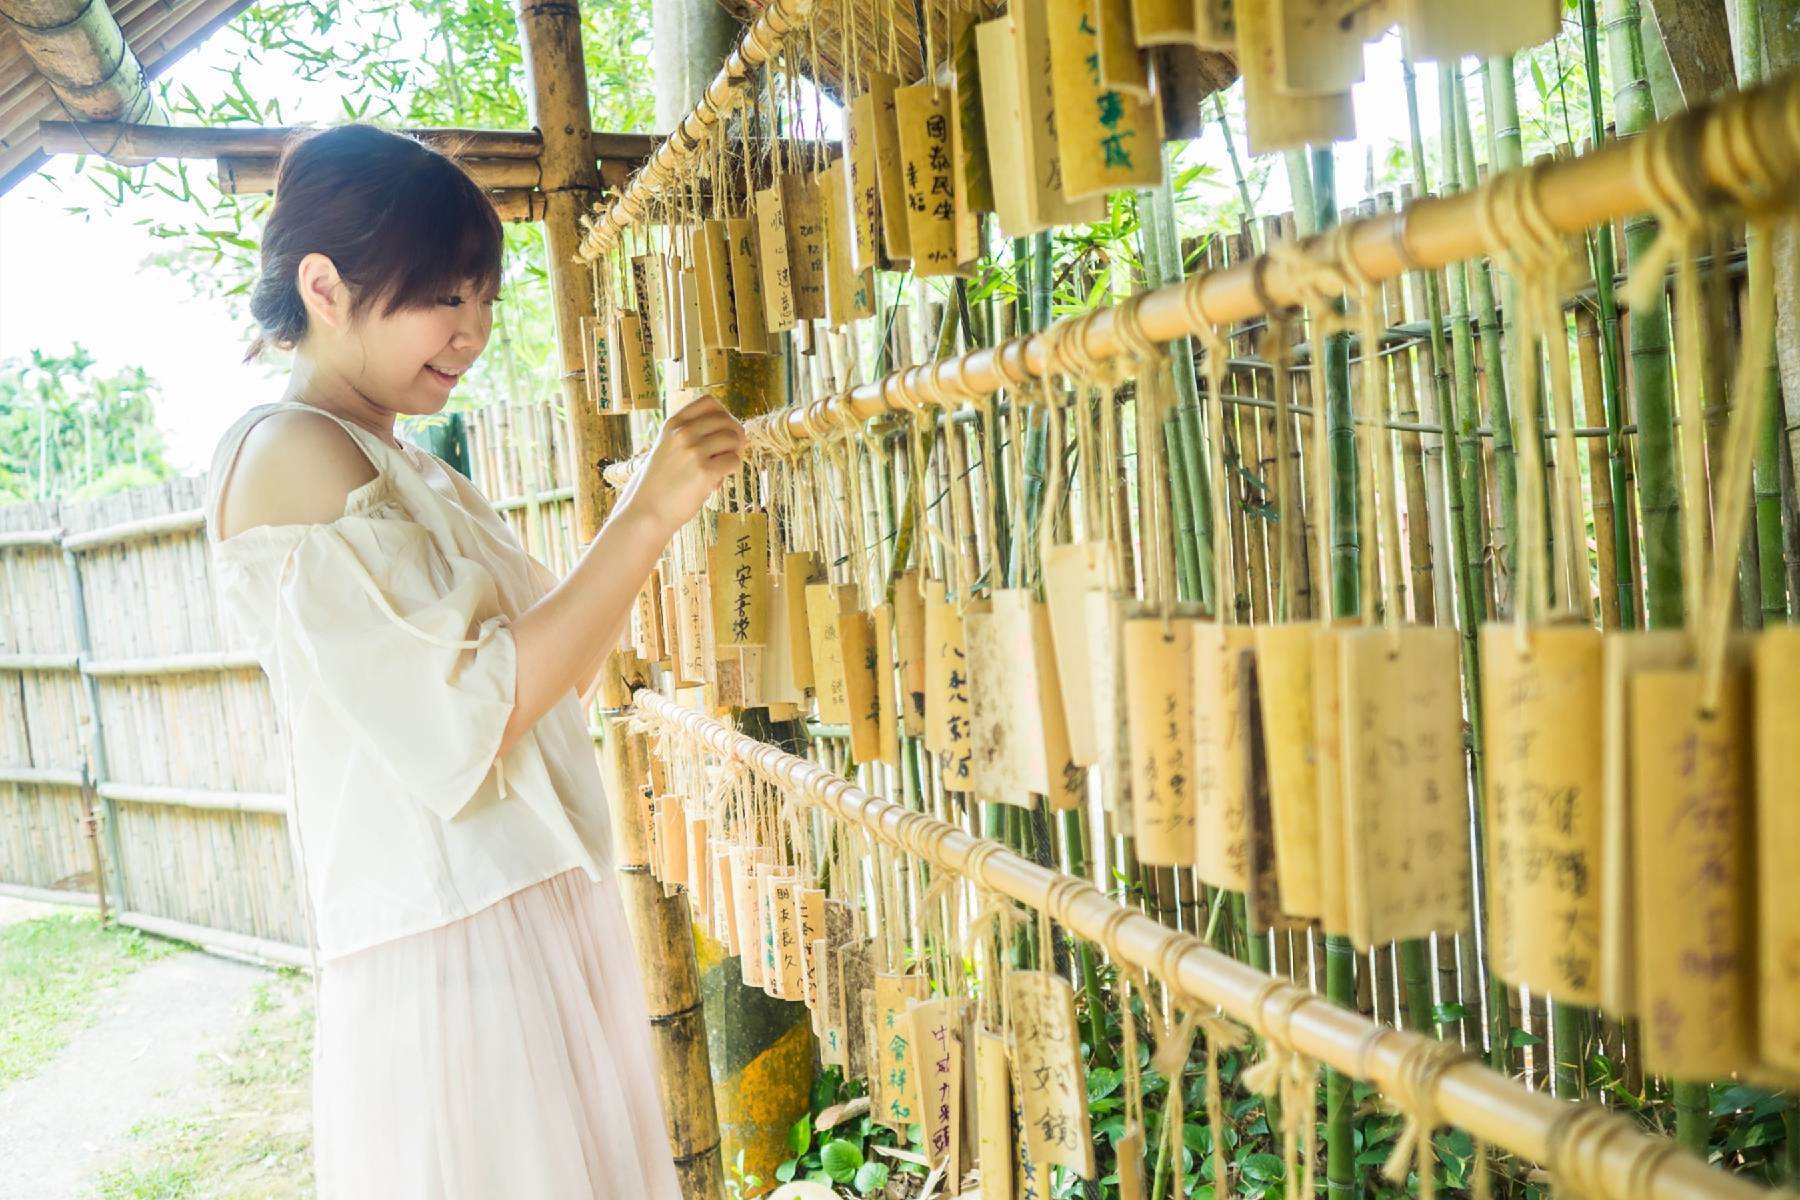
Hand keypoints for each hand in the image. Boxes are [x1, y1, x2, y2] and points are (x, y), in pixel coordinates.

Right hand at [624, 396, 746, 534]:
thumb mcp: (667, 448)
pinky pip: (734, 461)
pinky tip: (716, 481)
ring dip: (733, 454)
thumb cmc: (660, 484)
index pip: (709, 402)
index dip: (723, 415)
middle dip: (735, 436)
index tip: (722, 431)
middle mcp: (683, 433)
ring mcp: (693, 451)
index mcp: (673, 424)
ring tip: (720, 468)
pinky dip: (731, 471)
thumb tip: (735, 431)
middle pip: (727, 420)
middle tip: (729, 453)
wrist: (646, 511)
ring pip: (734, 439)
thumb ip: (690, 436)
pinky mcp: (704, 471)